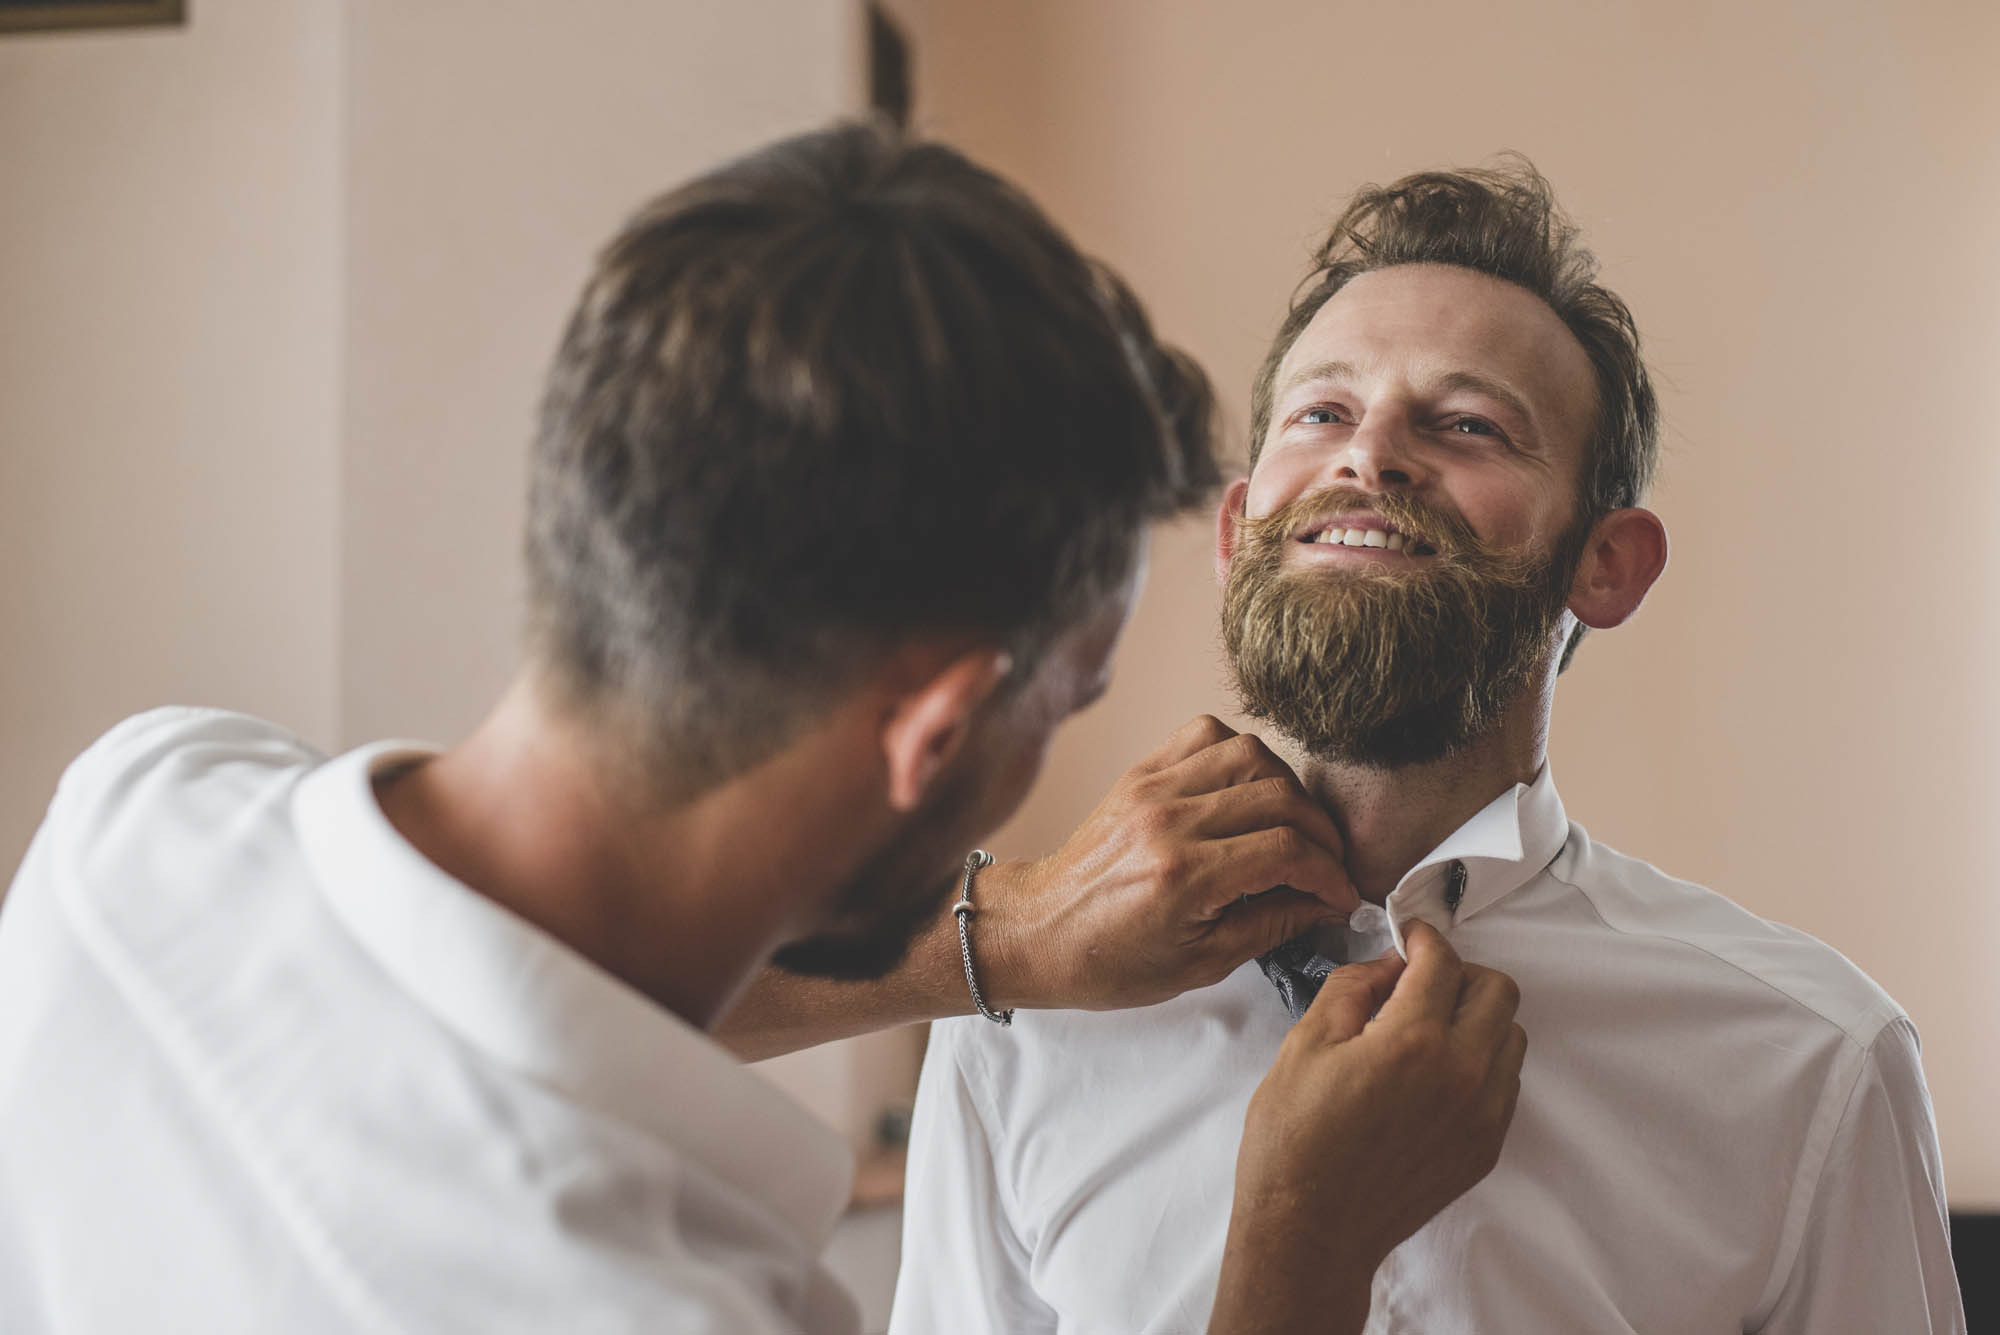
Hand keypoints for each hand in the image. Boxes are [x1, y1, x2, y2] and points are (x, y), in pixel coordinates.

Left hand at [978, 715, 1360, 1011]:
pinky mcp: (1140, 772)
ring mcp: (1152, 788)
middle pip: (1280, 796)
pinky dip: (1241, 754)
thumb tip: (1328, 901)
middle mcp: (1168, 820)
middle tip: (1328, 863)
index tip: (1342, 894)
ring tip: (1294, 826)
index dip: (1330, 873)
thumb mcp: (1201, 963)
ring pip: (1250, 753)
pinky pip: (1205, 734)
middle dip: (1321, 833)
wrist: (1039, 931)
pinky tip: (1249, 791)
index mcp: (1182, 876)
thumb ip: (1272, 923)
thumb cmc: (1112, 961)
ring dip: (1288, 788)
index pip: (1287, 850)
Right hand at [1212, 923, 1526, 1333]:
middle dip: (1458, 973)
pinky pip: (1506, 1084)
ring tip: (1428, 1031)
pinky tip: (1435, 1075)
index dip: (1423, 938)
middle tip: (1418, 983)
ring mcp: (1481, 1115)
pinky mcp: (1484, 1147)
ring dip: (1476, 1019)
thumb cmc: (1294, 1139)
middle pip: (1497, 990)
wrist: (1310, 1230)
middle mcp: (1461, 1073)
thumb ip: (1352, 988)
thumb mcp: (1304, 1044)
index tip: (1408, 938)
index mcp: (1412, 1040)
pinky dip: (1481, 1064)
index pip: (1443, 961)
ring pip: (1510, 1036)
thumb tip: (1386, 965)